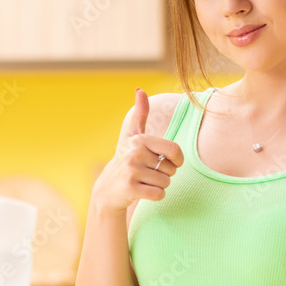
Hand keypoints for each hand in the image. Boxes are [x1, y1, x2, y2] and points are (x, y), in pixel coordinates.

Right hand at [93, 89, 183, 213]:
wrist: (108, 188)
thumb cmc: (126, 159)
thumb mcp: (132, 136)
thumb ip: (140, 114)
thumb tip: (140, 90)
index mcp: (140, 140)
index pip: (175, 150)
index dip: (177, 160)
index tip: (168, 162)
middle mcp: (135, 153)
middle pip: (171, 169)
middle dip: (164, 174)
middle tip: (148, 173)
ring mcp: (131, 171)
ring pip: (166, 183)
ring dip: (159, 186)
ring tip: (144, 181)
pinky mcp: (130, 188)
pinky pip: (159, 195)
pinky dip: (156, 196)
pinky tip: (143, 191)